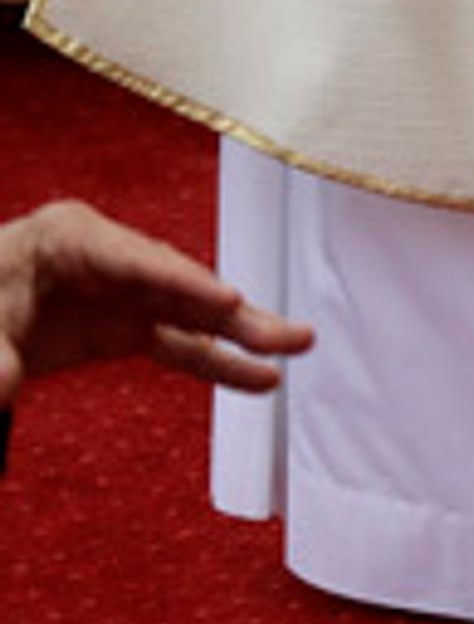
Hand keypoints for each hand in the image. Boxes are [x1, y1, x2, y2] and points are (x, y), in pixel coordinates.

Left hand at [0, 200, 312, 406]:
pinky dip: (219, 363)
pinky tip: (259, 377)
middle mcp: (106, 260)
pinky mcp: (126, 327)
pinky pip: (180, 345)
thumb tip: (4, 386)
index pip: (134, 259)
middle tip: (282, 333)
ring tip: (294, 348)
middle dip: (232, 310)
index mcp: (65, 238)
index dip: (184, 282)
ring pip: (192, 313)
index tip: (228, 299)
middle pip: (178, 283)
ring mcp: (122, 293)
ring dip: (243, 334)